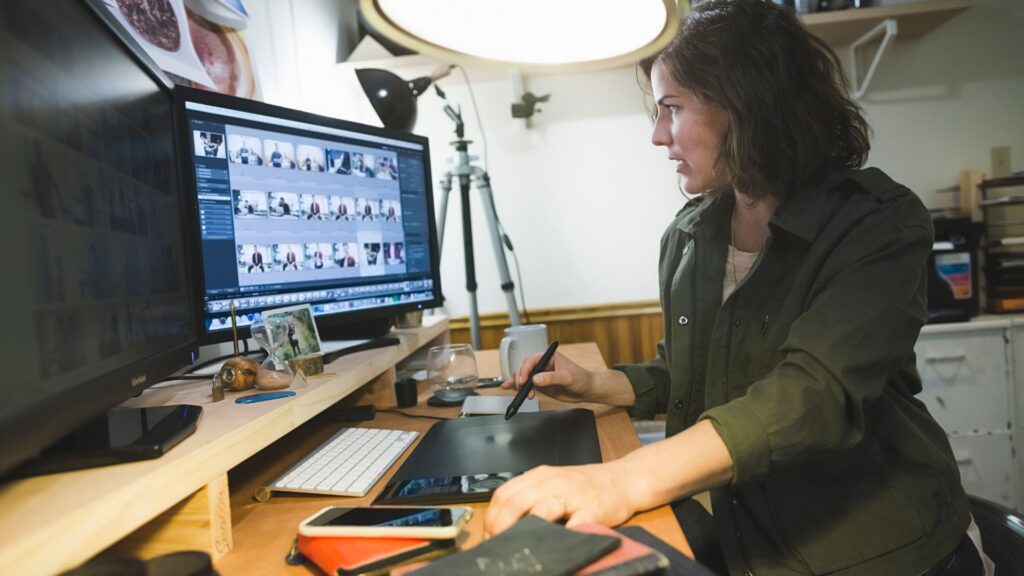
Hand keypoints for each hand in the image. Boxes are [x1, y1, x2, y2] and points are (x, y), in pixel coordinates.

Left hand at [484, 463, 634, 536]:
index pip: (505, 493)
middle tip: (501, 545)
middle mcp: (554, 482)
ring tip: (521, 546)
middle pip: (517, 502)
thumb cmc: (585, 486)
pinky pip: (576, 523)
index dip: (492, 517)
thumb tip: (501, 522)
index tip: (490, 534)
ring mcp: (574, 495)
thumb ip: (530, 497)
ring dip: (527, 530)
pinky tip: (557, 544)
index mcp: (540, 476)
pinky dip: (564, 535)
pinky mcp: (593, 510)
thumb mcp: (553, 483)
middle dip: (503, 527)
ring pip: (542, 509)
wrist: (623, 480)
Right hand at [500, 351, 593, 402]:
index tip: (523, 380)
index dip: (525, 370)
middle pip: (524, 369)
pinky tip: (507, 387)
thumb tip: (535, 379)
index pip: (532, 361)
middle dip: (521, 379)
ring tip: (523, 395)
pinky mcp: (540, 385)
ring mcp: (540, 375)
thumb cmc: (581, 379)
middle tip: (523, 389)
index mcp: (549, 357)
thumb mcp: (568, 377)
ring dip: (519, 385)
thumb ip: (552, 377)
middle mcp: (542, 365)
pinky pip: (526, 385)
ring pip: (523, 377)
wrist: (587, 390)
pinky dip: (516, 386)